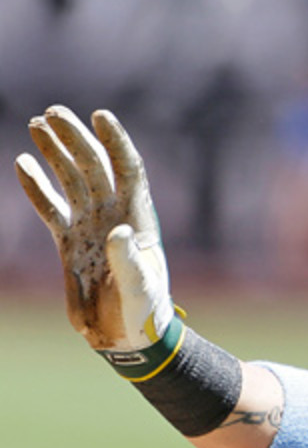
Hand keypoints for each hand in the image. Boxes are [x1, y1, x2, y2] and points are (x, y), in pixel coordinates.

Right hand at [14, 105, 174, 354]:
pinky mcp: (70, 243)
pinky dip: (37, 188)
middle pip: (95, 166)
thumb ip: (128, 261)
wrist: (129, 334)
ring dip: (56, 153)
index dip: (116, 142)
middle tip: (53, 112)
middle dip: (75, 139)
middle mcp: (115, 214)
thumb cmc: (145, 311)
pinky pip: (51, 208)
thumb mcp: (140, 287)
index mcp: (139, 217)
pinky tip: (22, 164)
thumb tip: (116, 232)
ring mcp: (91, 226)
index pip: (128, 170)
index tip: (101, 115)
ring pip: (71, 180)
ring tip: (37, 123)